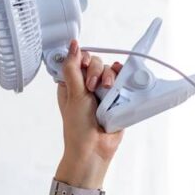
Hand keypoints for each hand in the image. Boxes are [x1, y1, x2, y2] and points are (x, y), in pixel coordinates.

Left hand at [56, 39, 124, 186]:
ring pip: (110, 70)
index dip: (81, 59)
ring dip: (109, 76)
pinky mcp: (117, 98)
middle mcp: (87, 86)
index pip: (78, 59)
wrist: (94, 148)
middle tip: (92, 87)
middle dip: (95, 70)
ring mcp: (102, 92)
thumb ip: (72, 68)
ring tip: (108, 89)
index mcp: (71, 84)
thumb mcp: (72, 94)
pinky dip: (122, 81)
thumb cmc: (78, 126)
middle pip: (96, 62)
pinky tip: (119, 86)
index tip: (82, 66)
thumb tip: (72, 45)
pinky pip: (123, 81)